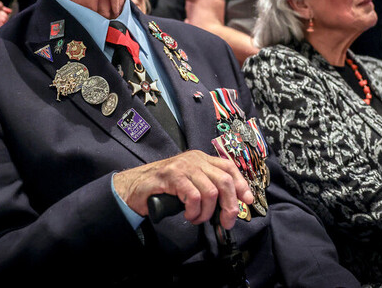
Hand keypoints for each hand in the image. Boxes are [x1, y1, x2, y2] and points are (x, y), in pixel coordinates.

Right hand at [113, 150, 253, 229]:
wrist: (134, 187)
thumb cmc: (163, 189)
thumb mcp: (190, 185)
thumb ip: (208, 190)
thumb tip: (228, 208)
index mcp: (202, 159)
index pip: (229, 167)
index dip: (241, 184)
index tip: (248, 200)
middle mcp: (195, 159)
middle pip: (225, 181)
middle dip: (229, 206)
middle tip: (225, 222)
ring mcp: (183, 166)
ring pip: (211, 192)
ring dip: (206, 213)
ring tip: (196, 219)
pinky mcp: (172, 176)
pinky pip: (193, 196)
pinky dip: (194, 211)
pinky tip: (187, 215)